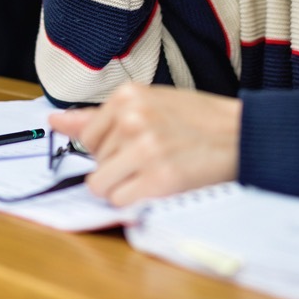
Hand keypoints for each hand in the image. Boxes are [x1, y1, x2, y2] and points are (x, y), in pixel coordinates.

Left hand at [48, 82, 241, 206]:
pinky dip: (137, 201)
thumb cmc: (198, 120)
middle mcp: (132, 119)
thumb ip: (100, 116)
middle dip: (118, 166)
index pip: (87, 136)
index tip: (137, 143)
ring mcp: (144, 149)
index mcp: (128, 96)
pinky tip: (161, 185)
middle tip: (155, 155)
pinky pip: (120, 201)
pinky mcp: (158, 180)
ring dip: (125, 187)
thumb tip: (54, 122)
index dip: (110, 147)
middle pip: (94, 162)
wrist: (244, 135)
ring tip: (156, 172)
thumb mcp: (149, 103)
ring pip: (102, 185)